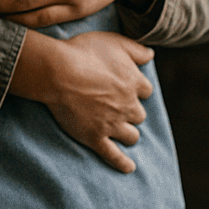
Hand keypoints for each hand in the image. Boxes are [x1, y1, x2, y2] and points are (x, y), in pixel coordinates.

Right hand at [11, 30, 153, 172]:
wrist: (57, 71)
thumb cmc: (82, 52)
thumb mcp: (113, 41)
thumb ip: (137, 49)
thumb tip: (152, 55)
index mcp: (134, 83)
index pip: (145, 90)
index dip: (135, 88)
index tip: (125, 86)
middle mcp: (128, 106)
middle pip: (138, 114)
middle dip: (130, 111)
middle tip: (115, 106)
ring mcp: (112, 124)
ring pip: (131, 135)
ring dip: (127, 133)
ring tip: (119, 131)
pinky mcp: (95, 137)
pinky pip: (113, 155)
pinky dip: (122, 163)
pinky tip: (129, 168)